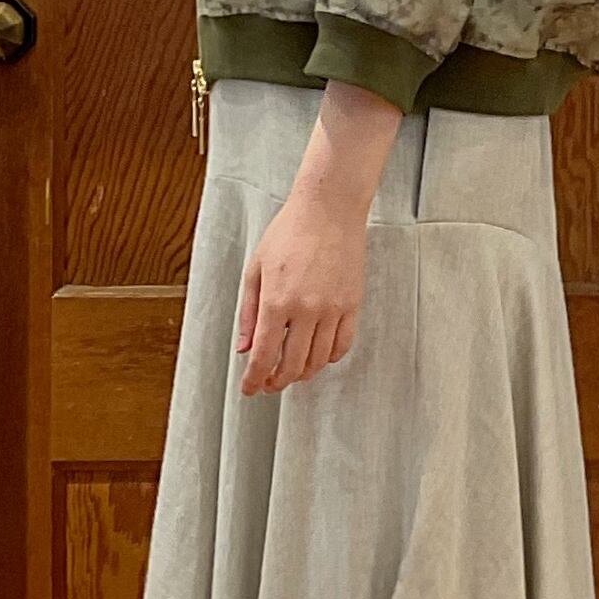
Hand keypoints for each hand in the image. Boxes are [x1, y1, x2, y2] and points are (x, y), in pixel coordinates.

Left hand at [232, 79, 404, 395]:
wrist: (329, 209)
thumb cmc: (289, 232)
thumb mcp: (256, 270)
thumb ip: (249, 313)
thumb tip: (245, 348)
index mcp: (276, 301)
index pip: (264, 356)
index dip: (255, 380)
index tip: (250, 389)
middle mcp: (306, 310)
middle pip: (291, 366)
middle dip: (276, 381)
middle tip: (267, 384)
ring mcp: (333, 309)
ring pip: (318, 361)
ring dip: (301, 373)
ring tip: (290, 371)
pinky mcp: (353, 305)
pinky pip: (342, 346)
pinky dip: (328, 358)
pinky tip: (317, 356)